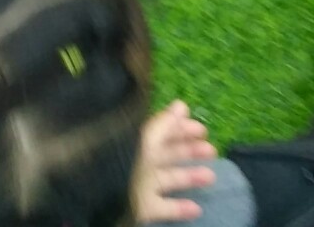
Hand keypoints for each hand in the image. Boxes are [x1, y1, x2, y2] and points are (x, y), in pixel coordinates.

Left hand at [132, 102, 218, 223]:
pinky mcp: (141, 206)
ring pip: (170, 178)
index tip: (202, 130)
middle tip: (211, 150)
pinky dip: (180, 208)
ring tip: (210, 176)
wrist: (102, 196)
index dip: (181, 128)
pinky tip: (196, 208)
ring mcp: (141, 184)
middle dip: (190, 150)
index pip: (162, 131)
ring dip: (191, 176)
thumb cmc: (124, 161)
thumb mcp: (145, 140)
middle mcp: (140, 161)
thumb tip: (182, 104)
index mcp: (138, 141)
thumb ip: (164, 124)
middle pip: (168, 153)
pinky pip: (163, 207)